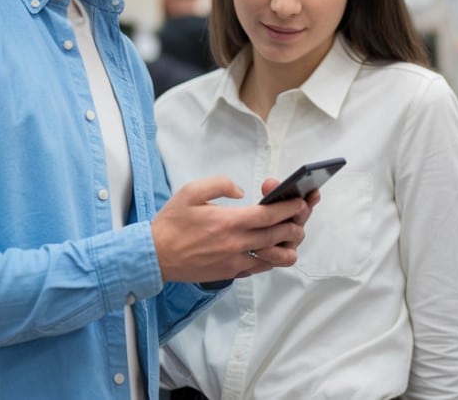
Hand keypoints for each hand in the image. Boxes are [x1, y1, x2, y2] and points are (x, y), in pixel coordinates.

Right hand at [152, 176, 308, 282]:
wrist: (154, 256)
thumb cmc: (171, 223)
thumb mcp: (191, 192)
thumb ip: (219, 184)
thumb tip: (240, 191)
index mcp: (228, 222)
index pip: (269, 216)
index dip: (289, 208)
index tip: (301, 201)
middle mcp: (235, 244)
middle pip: (277, 236)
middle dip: (295, 225)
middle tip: (303, 216)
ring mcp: (234, 261)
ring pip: (273, 258)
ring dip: (287, 246)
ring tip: (292, 236)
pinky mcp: (230, 273)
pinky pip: (259, 268)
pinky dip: (271, 259)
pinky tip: (273, 250)